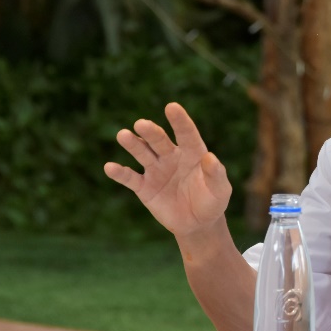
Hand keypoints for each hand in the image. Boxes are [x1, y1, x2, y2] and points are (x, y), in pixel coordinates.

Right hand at [106, 102, 231, 238]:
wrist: (197, 223)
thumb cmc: (212, 201)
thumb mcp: (220, 190)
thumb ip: (216, 174)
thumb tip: (210, 157)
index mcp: (192, 152)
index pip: (186, 133)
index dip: (180, 121)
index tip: (171, 107)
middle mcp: (172, 156)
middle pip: (160, 140)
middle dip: (151, 132)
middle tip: (141, 124)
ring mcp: (156, 170)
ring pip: (143, 153)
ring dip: (133, 144)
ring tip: (123, 135)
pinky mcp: (144, 187)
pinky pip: (130, 178)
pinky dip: (120, 173)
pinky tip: (110, 167)